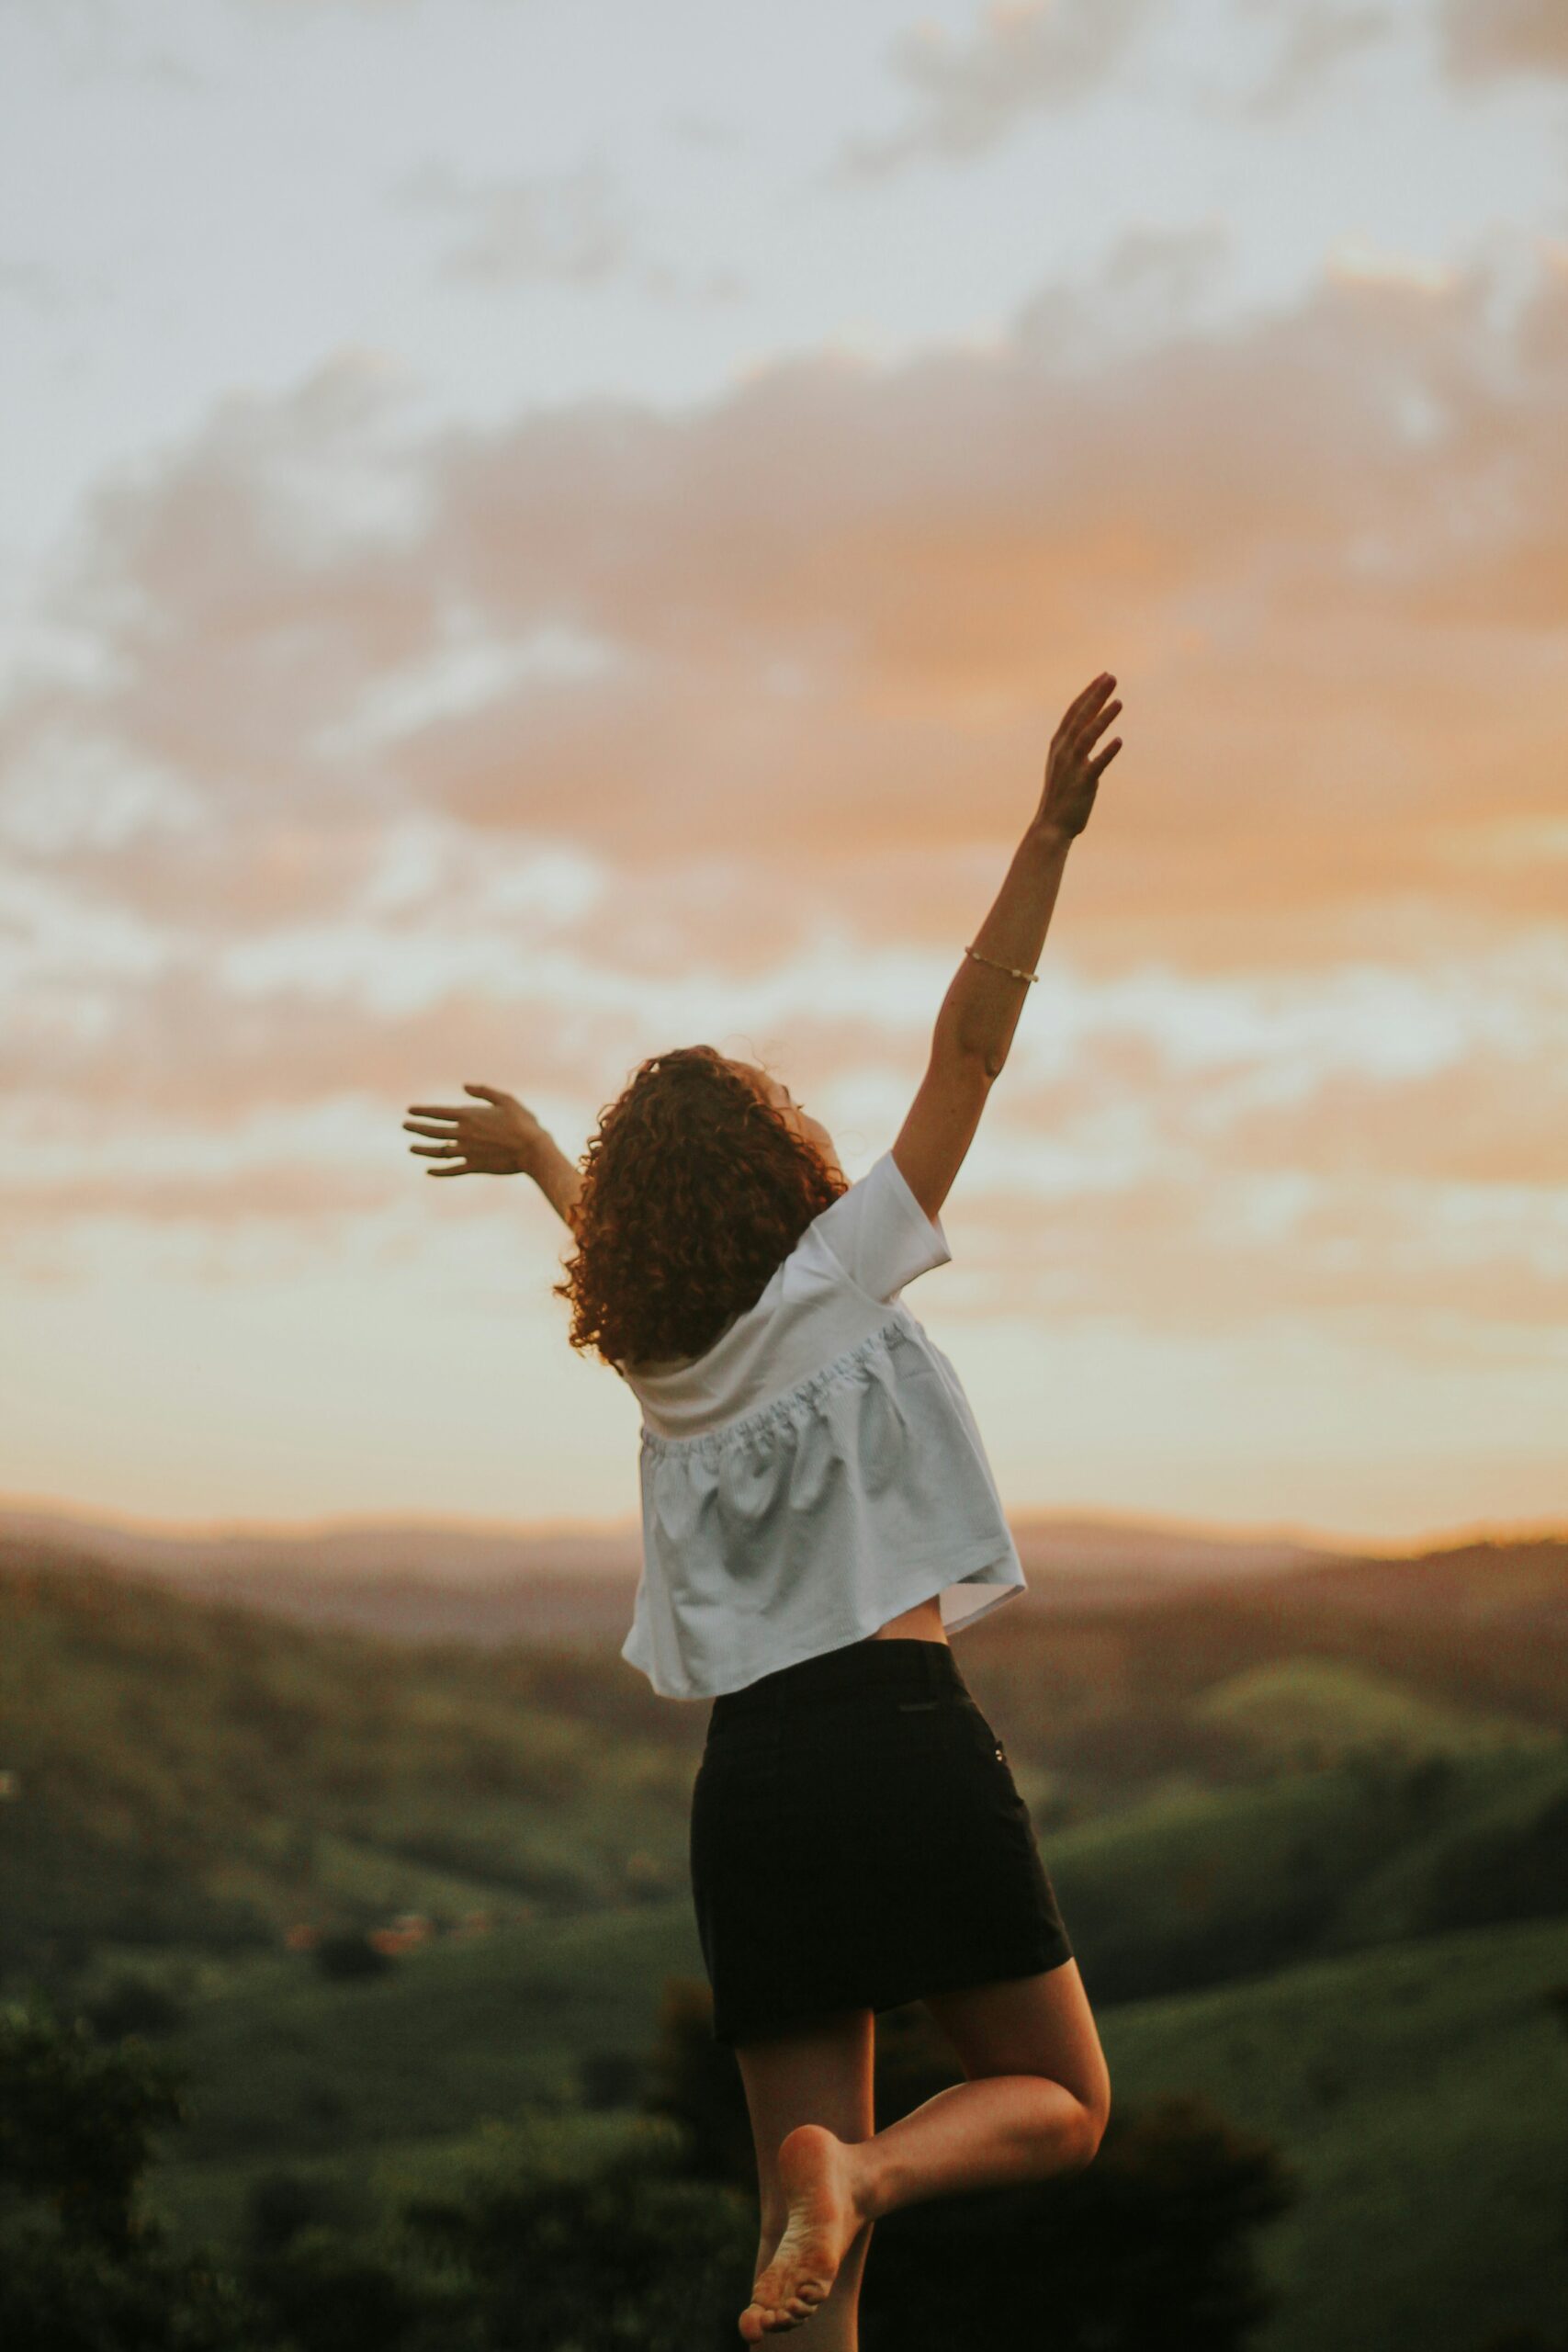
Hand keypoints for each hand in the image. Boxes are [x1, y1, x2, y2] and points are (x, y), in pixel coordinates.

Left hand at [402, 1083, 548, 1177]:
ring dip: (422, 1150)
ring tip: (411, 1148)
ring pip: (438, 1151)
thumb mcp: (506, 1100)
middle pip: (433, 1131)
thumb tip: (464, 1086)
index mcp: (469, 1116)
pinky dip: (438, 1171)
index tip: (409, 1110)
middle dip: (417, 1128)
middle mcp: (463, 1134)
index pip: (438, 1113)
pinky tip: (428, 1171)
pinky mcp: (474, 1167)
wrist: (533, 1150)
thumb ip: (483, 1092)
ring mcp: (467, 1152)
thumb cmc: (522, 1123)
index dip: (422, 1111)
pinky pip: (451, 1170)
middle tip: (405, 1126)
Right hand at [1036, 671, 1122, 839]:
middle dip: (1096, 696)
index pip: (1074, 713)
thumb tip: (1091, 730)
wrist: (1051, 827)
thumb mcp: (1066, 765)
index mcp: (1058, 745)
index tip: (1103, 677)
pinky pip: (1095, 766)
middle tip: (1112, 678)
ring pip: (1087, 737)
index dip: (1088, 694)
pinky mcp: (1082, 784)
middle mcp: (1063, 752)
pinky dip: (1106, 753)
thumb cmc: (1061, 796)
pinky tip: (1119, 741)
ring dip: (1102, 719)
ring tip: (1119, 702)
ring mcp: (1071, 768)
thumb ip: (1077, 746)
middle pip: (1080, 718)